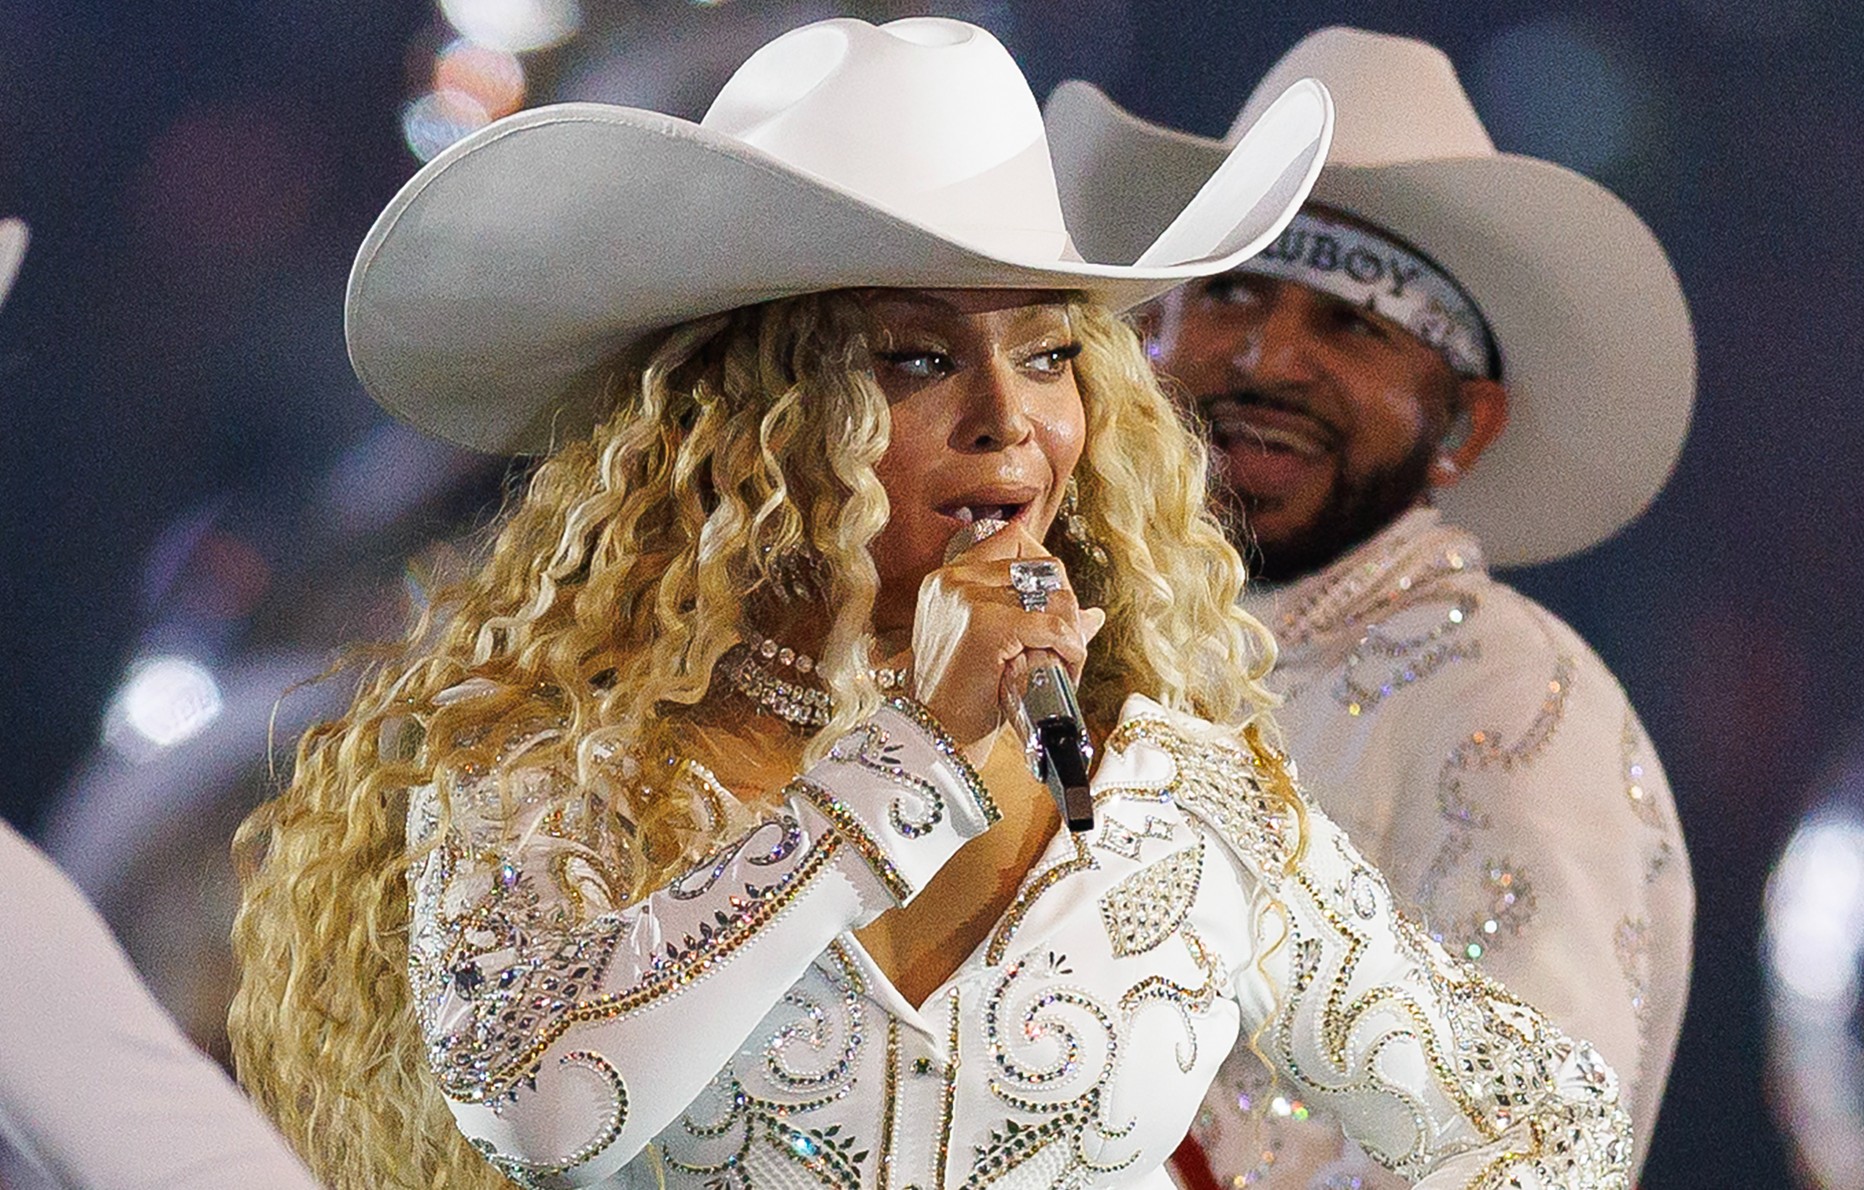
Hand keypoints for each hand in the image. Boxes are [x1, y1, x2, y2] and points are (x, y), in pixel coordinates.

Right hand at [909, 521, 1106, 766]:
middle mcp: (955, 578)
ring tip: (1064, 663)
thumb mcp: (996, 649)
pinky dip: (1071, 651)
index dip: (1048, 572)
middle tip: (1065, 645)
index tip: (1054, 609)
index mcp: (948, 577)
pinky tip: (1067, 670)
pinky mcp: (986, 625)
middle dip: (1065, 607)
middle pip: (1044, 567)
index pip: (1016, 541)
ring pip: (1054, 597)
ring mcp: (968, 598)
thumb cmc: (963, 697)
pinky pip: (1054, 629)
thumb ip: (1037, 621)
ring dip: (1072, 633)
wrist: (935, 736)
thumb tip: (1095, 615)